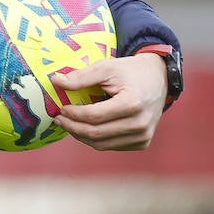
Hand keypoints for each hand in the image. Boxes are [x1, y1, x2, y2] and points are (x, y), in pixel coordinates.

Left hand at [50, 54, 167, 150]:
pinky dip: (96, 139)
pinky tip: (86, 128)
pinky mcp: (142, 143)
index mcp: (132, 104)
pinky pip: (112, 146)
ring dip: (81, 136)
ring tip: (69, 124)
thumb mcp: (106, 67)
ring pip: (102, 144)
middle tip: (59, 119)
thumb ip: (81, 76)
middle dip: (72, 127)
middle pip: (96, 133)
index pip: (94, 116)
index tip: (60, 108)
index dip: (73, 114)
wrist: (159, 79)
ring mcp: (143, 136)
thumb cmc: (130, 71)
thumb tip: (55, 81)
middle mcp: (140, 124)